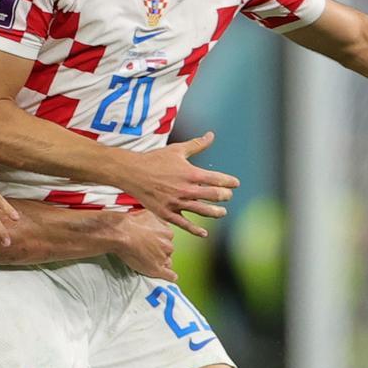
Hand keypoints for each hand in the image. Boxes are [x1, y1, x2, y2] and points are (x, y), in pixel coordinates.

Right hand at [108, 207, 176, 281]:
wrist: (121, 233)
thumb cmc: (131, 223)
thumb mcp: (149, 215)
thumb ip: (158, 221)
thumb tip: (162, 224)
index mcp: (167, 233)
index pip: (168, 240)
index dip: (160, 241)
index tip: (153, 242)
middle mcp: (167, 245)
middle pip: (168, 251)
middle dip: (160, 251)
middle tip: (148, 250)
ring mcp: (162, 258)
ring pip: (167, 262)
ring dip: (160, 261)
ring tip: (149, 261)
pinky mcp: (155, 269)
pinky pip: (168, 275)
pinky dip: (169, 276)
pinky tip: (170, 277)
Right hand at [119, 132, 239, 238]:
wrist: (132, 173)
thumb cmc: (155, 159)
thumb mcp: (177, 150)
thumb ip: (197, 144)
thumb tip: (211, 135)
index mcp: (191, 173)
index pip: (218, 179)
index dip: (229, 182)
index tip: (235, 184)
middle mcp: (186, 190)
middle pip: (213, 196)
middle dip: (224, 196)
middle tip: (228, 196)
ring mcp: (176, 203)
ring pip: (203, 211)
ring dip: (216, 212)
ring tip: (222, 212)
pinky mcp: (167, 213)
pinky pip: (185, 224)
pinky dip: (196, 230)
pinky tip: (204, 233)